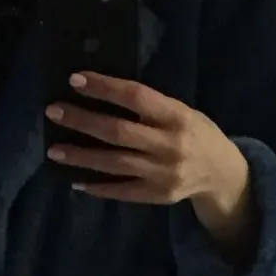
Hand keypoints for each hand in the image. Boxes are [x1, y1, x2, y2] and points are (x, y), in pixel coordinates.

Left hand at [47, 73, 259, 267]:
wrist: (222, 173)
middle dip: (82, 121)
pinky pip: (122, 191)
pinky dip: (98, 187)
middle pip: (118, 132)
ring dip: (81, 157)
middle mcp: (170, 145)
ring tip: (54, 151)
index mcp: (177, 116)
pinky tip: (76, 180)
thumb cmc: (196, 133)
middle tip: (53, 112)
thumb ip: (150, 107)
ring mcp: (163, 174)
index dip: (104, 88)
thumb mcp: (181, 111)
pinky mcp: (157, 195)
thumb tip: (103, 94)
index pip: (135, 97)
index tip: (75, 80)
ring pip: (114, 164)